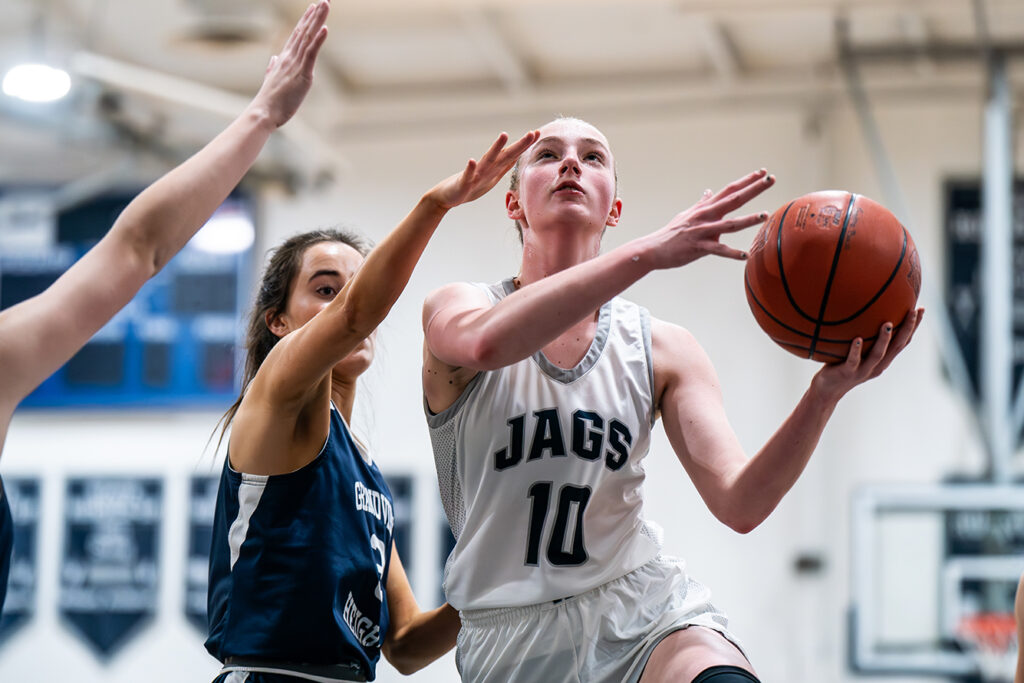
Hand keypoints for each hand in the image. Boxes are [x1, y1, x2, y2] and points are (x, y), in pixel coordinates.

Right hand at [250, 0, 329, 127]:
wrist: (264, 112)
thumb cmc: (269, 101)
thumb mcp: (272, 80)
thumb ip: (273, 68)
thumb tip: (273, 59)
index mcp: (285, 59)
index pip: (297, 35)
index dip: (306, 20)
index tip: (313, 7)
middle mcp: (290, 57)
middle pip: (305, 31)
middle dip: (315, 15)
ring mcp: (295, 64)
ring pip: (309, 37)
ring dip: (318, 20)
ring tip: (325, 5)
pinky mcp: (302, 74)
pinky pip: (311, 54)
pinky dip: (318, 40)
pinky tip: (325, 28)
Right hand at [427, 130, 540, 209]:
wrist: (447, 196)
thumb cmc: (470, 186)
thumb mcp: (491, 178)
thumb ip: (503, 167)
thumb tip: (517, 156)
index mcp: (494, 168)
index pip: (512, 154)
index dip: (524, 145)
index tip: (537, 133)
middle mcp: (486, 168)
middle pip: (505, 155)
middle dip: (519, 145)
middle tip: (532, 134)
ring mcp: (475, 174)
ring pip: (487, 160)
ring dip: (495, 148)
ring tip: (504, 135)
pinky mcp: (463, 183)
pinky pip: (467, 175)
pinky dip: (470, 168)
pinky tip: (472, 161)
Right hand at [647, 169, 774, 268]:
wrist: (653, 249)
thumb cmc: (672, 233)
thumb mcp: (687, 214)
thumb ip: (701, 203)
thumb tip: (708, 191)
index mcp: (705, 208)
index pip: (730, 190)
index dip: (747, 181)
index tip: (763, 172)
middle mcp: (705, 216)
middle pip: (734, 199)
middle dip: (753, 189)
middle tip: (771, 179)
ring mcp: (702, 231)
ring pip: (729, 224)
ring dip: (747, 220)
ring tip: (764, 216)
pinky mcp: (698, 247)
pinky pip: (718, 250)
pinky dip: (732, 253)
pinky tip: (744, 255)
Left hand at [813, 307, 924, 400]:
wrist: (828, 390)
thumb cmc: (841, 365)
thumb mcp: (856, 350)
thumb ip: (864, 335)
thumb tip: (863, 308)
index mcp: (883, 360)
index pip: (903, 342)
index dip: (913, 327)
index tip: (921, 308)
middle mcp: (877, 366)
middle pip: (897, 347)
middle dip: (907, 329)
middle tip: (913, 311)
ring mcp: (863, 370)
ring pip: (877, 355)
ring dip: (884, 340)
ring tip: (888, 324)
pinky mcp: (847, 373)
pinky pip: (852, 360)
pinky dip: (856, 349)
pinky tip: (857, 338)